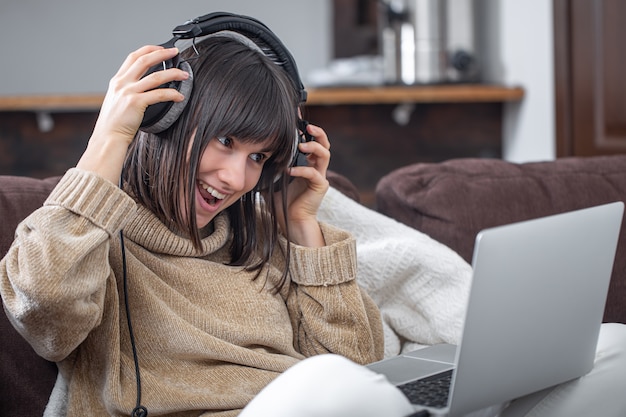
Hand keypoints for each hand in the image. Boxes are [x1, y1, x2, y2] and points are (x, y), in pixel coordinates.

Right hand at [77, 45, 189, 183]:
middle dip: (162, 53)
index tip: (161, 48)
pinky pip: (159, 94)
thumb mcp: (117, 101)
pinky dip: (172, 94)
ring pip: (155, 76)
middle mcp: (122, 83)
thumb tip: (143, 86)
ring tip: (184, 75)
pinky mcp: (136, 103)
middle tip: (175, 52)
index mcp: (117, 81)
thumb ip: (127, 91)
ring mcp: (128, 92)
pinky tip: (180, 96)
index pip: (133, 57)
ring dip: (173, 73)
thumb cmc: (115, 124)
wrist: (108, 138)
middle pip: (144, 60)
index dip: (149, 50)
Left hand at [279, 123, 330, 246]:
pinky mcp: (320, 186)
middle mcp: (316, 168)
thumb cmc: (282, 203)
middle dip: (317, 132)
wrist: (291, 222)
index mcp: (307, 163)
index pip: (311, 141)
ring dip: (314, 147)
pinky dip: (302, 170)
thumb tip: (251, 156)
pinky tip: (289, 170)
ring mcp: (320, 177)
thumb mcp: (272, 180)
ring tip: (301, 145)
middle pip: (324, 143)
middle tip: (306, 126)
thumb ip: (267, 168)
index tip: (296, 121)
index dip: (306, 130)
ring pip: (325, 154)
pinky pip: (314, 173)